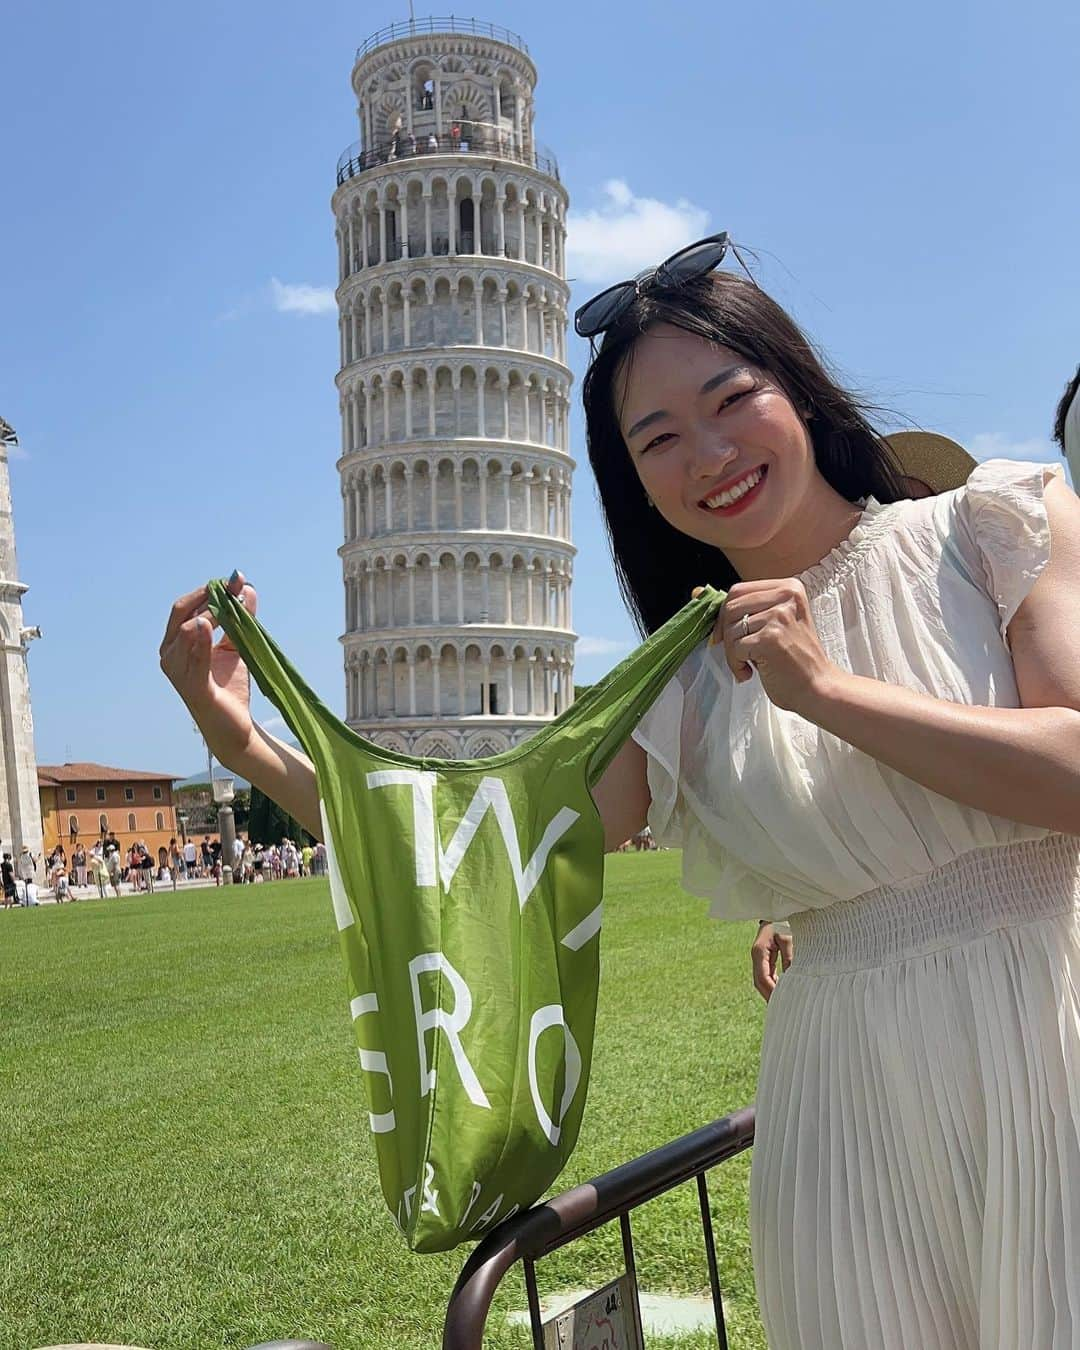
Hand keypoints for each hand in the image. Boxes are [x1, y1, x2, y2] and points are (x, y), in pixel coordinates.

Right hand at [159, 571, 255, 762]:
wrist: (234, 726)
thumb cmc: (228, 685)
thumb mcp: (236, 645)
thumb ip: (241, 619)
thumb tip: (248, 589)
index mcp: (175, 643)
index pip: (185, 607)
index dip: (208, 590)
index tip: (235, 579)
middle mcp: (169, 655)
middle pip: (182, 614)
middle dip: (208, 597)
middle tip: (234, 587)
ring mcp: (177, 672)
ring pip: (186, 631)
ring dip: (211, 614)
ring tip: (232, 606)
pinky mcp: (192, 687)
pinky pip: (194, 659)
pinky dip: (200, 639)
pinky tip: (208, 623)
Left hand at [707, 578, 841, 717]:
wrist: (818, 688)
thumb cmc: (793, 659)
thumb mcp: (772, 624)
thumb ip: (741, 608)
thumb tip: (695, 592)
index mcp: (788, 587)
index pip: (737, 590)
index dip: (724, 616)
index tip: (727, 636)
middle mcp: (786, 596)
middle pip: (730, 607)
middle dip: (726, 635)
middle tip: (739, 654)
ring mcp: (780, 616)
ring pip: (731, 629)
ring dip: (732, 653)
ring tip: (749, 665)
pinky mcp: (772, 638)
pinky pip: (735, 648)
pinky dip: (736, 665)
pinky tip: (751, 673)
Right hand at [751, 922, 792, 1001]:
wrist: (777, 909)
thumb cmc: (784, 922)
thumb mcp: (788, 938)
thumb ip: (789, 957)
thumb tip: (791, 977)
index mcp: (759, 952)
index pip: (762, 978)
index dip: (770, 992)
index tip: (780, 1003)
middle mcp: (757, 956)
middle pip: (759, 982)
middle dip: (769, 996)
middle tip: (782, 1009)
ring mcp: (759, 957)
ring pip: (761, 980)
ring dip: (770, 991)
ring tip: (783, 1003)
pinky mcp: (765, 957)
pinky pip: (767, 975)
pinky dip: (773, 984)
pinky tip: (782, 990)